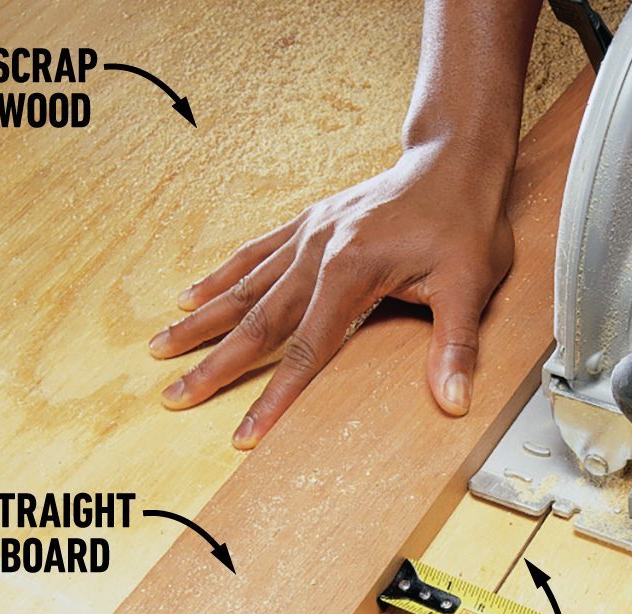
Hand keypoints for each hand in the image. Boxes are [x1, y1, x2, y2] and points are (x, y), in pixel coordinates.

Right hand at [149, 144, 514, 447]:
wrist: (455, 161)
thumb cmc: (465, 222)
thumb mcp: (470, 286)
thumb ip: (456, 346)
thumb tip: (454, 402)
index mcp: (350, 271)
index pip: (306, 351)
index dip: (275, 398)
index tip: (246, 434)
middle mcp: (317, 252)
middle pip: (257, 321)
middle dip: (214, 364)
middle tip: (175, 396)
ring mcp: (308, 234)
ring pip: (244, 286)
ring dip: (201, 320)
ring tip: (161, 347)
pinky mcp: (309, 223)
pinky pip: (255, 252)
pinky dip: (221, 276)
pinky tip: (193, 295)